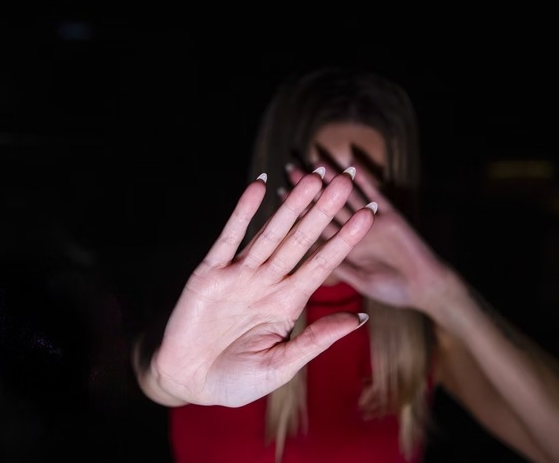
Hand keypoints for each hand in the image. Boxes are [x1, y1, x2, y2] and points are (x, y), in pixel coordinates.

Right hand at [148, 169, 375, 407]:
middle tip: (346, 180)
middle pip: (302, 240)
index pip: (324, 264)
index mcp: (289, 303)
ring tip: (312, 177)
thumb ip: (316, 339)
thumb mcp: (281, 365)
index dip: (346, 239)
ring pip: (271, 232)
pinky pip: (229, 237)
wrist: (189, 382)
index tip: (369, 215)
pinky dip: (243, 212)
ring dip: (291, 205)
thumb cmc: (236, 380)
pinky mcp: (211, 272)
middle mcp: (268, 282)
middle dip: (324, 210)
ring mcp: (240, 274)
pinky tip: (259, 187)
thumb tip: (359, 319)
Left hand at [286, 162, 466, 321]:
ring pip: (348, 196)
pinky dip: (364, 179)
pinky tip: (351, 163)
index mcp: (344, 249)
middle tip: (291, 168)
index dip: (298, 211)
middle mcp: (354, 232)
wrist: (428, 289)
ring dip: (333, 179)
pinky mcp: (392, 216)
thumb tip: (312, 256)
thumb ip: (340, 268)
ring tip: (315, 161)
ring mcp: (372, 222)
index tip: (280, 193)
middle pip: (327, 207)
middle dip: (309, 189)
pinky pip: (376, 194)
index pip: (315, 227)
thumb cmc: (395, 291)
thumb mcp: (360, 282)